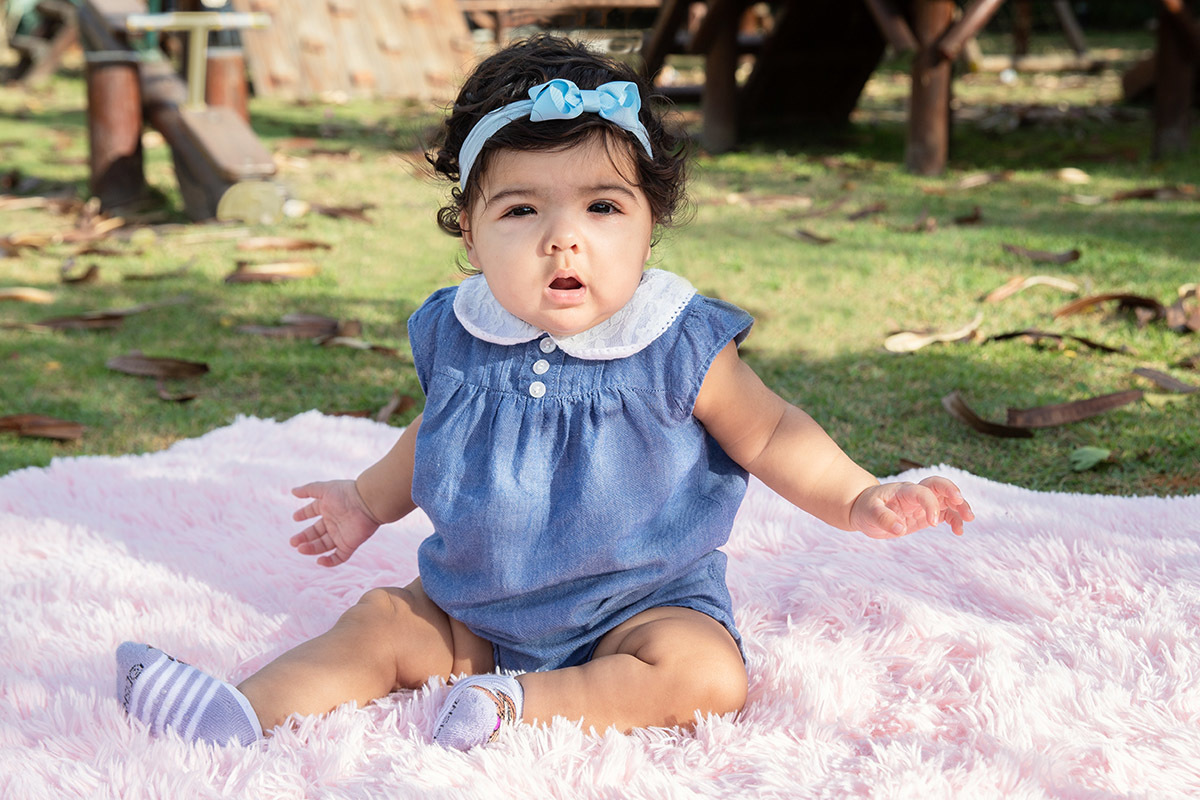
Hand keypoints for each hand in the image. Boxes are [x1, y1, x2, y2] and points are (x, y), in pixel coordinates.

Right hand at [290, 480, 381, 566]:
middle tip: (293, 542)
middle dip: (304, 537)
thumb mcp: (324, 489)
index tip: (295, 517)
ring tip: (300, 548)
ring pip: (324, 545)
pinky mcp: (349, 544)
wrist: (367, 502)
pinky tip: (319, 560)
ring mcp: (341, 534)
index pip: (313, 511)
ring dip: (311, 548)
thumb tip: (293, 491)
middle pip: (316, 532)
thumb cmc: (346, 494)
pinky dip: (330, 561)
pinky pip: (340, 557)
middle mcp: (334, 521)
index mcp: (328, 507)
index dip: (304, 514)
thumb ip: (308, 490)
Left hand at [849, 476, 972, 538]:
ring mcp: (923, 503)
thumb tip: (899, 528)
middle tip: (961, 502)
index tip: (932, 523)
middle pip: (939, 485)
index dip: (930, 504)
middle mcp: (915, 494)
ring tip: (969, 519)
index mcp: (903, 491)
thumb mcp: (868, 513)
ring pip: (946, 499)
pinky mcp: (926, 513)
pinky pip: (945, 513)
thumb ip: (882, 518)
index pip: (921, 491)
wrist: (864, 510)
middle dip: (952, 492)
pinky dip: (954, 520)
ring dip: (959, 506)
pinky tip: (959, 531)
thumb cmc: (866, 508)